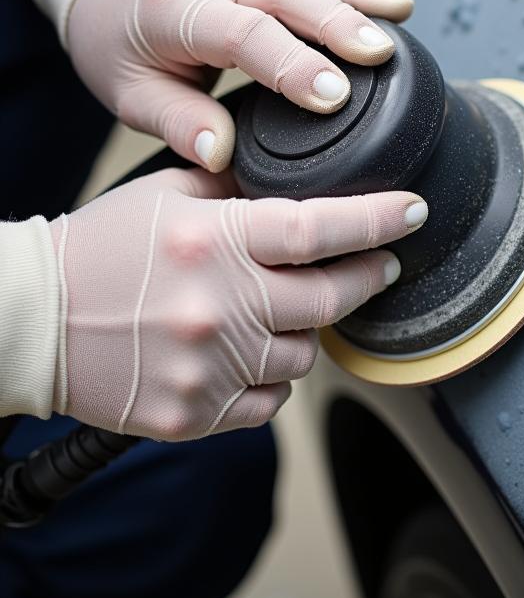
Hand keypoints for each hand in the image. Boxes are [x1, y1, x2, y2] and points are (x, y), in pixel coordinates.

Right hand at [50, 166, 427, 439]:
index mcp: (214, 242)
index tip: (412, 211)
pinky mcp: (193, 414)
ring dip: (307, 331)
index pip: (319, 229)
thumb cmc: (101, 248)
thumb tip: (297, 183)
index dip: (377, 220)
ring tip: (282, 311)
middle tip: (382, 265)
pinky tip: (249, 354)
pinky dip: (270, 378)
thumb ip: (235, 187)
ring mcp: (208, 367)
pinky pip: (268, 403)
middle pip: (330, 301)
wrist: (31, 321)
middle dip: (369, 278)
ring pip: (304, 357)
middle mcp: (219, 306)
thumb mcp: (167, 194)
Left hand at [66, 0, 413, 171]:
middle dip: (337, 23)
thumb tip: (221, 157)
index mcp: (176, 9)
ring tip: (400, 20)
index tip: (332, 98)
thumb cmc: (116, 42)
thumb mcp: (128, 94)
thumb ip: (178, 124)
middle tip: (380, 56)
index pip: (243, 34)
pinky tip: (393, 6)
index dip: (291, 64)